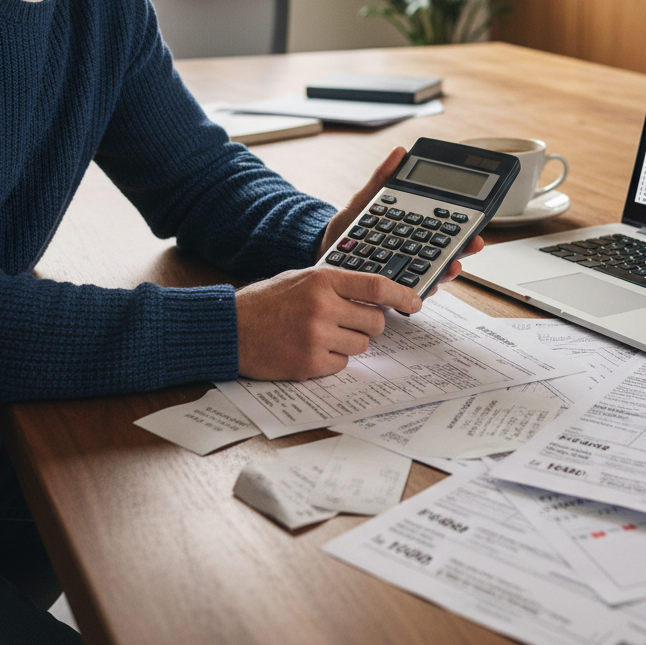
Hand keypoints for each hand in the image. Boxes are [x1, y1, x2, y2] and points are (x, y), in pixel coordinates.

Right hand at [236, 266, 421, 379]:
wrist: (230, 328)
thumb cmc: (267, 302)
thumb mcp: (301, 279)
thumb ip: (337, 285)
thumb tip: (377, 298)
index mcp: (322, 280)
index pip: (376, 287)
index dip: (402, 296)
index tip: (416, 303)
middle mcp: (322, 306)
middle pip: (375, 322)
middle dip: (368, 325)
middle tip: (348, 323)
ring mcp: (316, 336)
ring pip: (361, 346)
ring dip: (349, 344)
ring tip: (322, 336)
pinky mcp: (309, 364)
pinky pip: (342, 365)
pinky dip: (332, 361)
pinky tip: (310, 350)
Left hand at [314, 147, 485, 290]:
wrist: (323, 253)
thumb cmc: (345, 229)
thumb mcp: (364, 202)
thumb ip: (382, 179)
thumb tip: (399, 152)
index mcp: (410, 229)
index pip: (442, 227)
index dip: (461, 225)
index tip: (475, 221)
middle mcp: (411, 252)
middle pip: (445, 251)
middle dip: (463, 248)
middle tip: (473, 243)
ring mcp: (403, 271)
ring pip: (433, 272)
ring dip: (448, 270)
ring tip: (453, 265)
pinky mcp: (390, 289)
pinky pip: (410, 290)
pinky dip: (422, 288)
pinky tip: (427, 284)